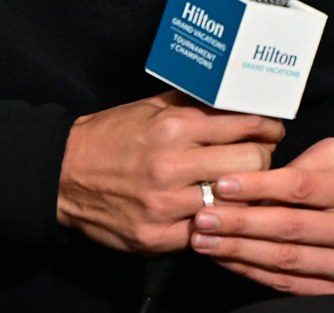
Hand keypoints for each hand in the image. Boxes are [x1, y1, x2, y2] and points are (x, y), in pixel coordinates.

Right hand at [54, 92, 283, 254]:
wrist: (63, 174)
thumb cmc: (110, 138)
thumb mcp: (150, 107)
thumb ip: (194, 103)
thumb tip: (238, 97)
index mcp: (173, 128)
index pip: (247, 125)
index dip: (267, 126)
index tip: (271, 129)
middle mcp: (172, 166)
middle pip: (253, 163)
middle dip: (261, 158)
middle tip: (256, 157)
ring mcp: (166, 206)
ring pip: (236, 202)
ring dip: (241, 193)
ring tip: (233, 185)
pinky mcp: (158, 237)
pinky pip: (208, 231)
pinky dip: (213, 220)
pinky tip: (208, 209)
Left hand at [189, 136, 333, 295]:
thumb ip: (305, 161)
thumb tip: (260, 174)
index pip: (300, 187)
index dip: (259, 186)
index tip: (222, 184)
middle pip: (289, 227)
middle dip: (240, 223)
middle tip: (202, 216)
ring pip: (286, 260)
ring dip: (239, 252)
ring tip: (204, 240)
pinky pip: (289, 284)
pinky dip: (253, 273)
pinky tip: (227, 260)